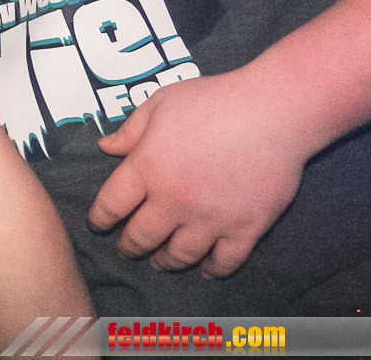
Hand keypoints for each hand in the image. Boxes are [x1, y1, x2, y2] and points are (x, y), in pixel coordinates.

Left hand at [89, 69, 306, 276]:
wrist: (272, 113)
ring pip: (180, 255)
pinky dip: (213, 270)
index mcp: (147, 167)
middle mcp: (174, 200)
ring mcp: (210, 218)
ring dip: (166, 263)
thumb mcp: (160, 104)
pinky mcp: (246, 228)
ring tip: (161, 263)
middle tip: (127, 250)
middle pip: (142, 237)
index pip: (112, 205)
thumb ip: (131, 131)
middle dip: (130, 247)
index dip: (100, 219)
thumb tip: (105, 146)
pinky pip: (225, 261)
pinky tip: (206, 269)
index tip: (98, 225)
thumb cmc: (212, 101)